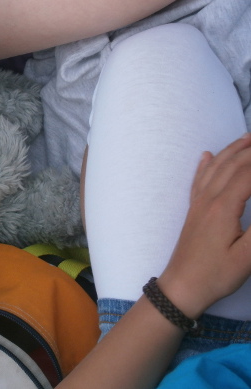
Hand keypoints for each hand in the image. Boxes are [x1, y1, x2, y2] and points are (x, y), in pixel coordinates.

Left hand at [158, 133, 250, 318]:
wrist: (180, 287)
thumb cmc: (215, 274)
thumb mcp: (248, 257)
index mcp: (224, 207)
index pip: (250, 174)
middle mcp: (209, 199)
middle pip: (233, 165)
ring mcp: (198, 204)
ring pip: (216, 168)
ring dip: (232, 150)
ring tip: (247, 137)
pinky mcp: (193, 211)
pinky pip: (199, 180)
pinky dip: (206, 164)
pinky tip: (206, 155)